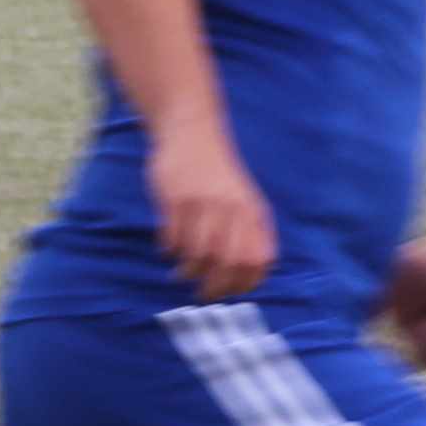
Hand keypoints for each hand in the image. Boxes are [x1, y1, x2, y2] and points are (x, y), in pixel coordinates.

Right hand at [147, 119, 273, 299]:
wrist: (192, 131)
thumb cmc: (219, 174)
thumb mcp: (245, 199)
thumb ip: (251, 232)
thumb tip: (250, 277)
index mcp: (252, 211)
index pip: (258, 260)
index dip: (245, 283)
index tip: (231, 292)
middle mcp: (232, 208)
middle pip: (228, 263)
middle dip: (214, 287)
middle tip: (203, 294)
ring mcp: (203, 203)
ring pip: (199, 254)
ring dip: (188, 271)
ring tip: (181, 273)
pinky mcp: (175, 198)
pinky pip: (173, 238)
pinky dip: (169, 250)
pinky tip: (168, 249)